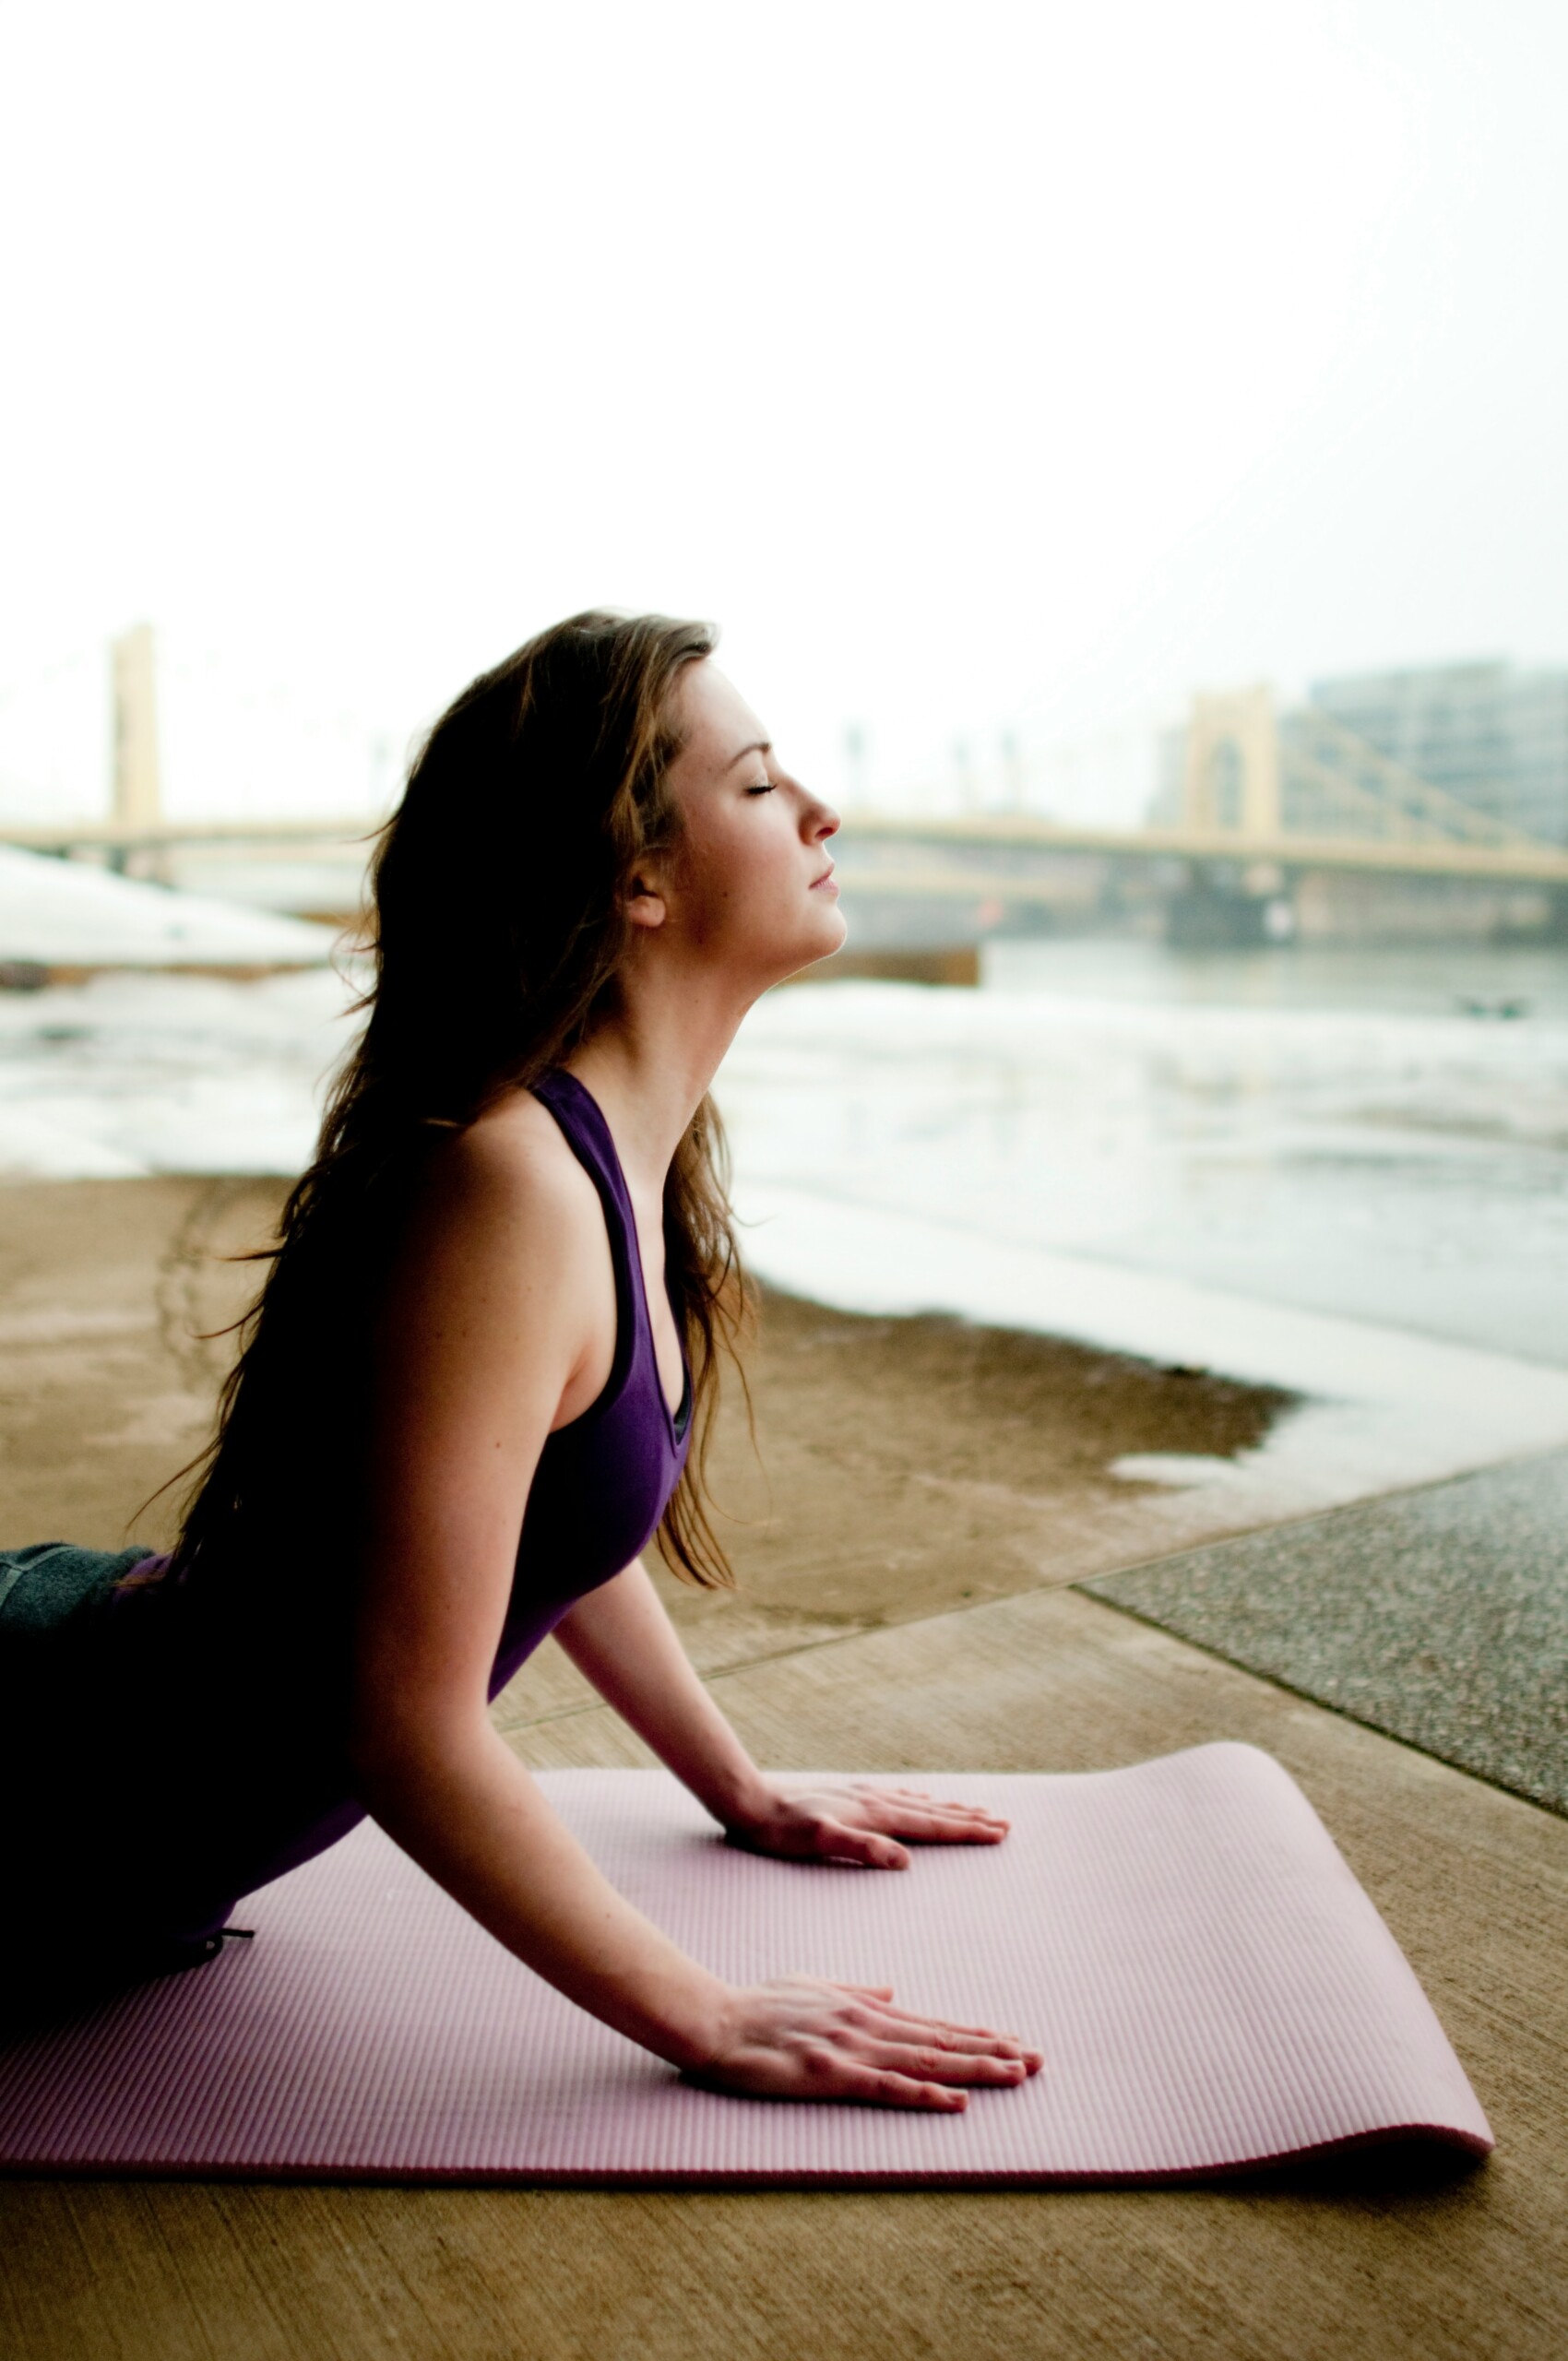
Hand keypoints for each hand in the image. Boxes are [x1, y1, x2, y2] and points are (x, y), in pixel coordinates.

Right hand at [688, 1974, 1042, 2108]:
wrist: (715, 2019)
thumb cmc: (757, 2005)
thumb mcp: (813, 1986)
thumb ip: (856, 1989)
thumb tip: (893, 1990)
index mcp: (864, 2007)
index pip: (932, 2024)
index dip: (976, 2034)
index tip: (1014, 2041)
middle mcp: (868, 2024)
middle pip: (942, 2040)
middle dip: (993, 2050)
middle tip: (1038, 2060)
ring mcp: (852, 2048)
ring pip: (927, 2060)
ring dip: (976, 2067)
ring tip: (1017, 2074)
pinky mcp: (832, 2073)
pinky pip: (888, 2087)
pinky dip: (927, 2094)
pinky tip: (957, 2101)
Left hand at [725, 1780, 1009, 1869]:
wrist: (750, 1802)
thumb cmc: (781, 1830)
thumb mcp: (819, 1842)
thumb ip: (862, 1848)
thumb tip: (905, 1861)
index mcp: (874, 1814)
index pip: (931, 1825)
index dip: (966, 1831)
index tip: (998, 1833)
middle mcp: (875, 1801)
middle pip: (933, 1812)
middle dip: (969, 1819)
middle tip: (1004, 1824)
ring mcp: (863, 1797)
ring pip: (918, 1804)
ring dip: (949, 1809)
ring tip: (975, 1810)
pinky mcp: (850, 1798)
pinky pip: (898, 1799)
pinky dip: (920, 1801)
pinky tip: (922, 1800)